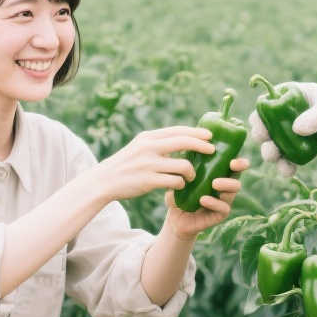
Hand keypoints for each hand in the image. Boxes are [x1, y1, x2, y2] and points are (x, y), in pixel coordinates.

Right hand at [96, 126, 214, 201]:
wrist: (104, 181)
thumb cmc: (126, 165)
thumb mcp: (139, 147)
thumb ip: (158, 143)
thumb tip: (184, 139)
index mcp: (148, 137)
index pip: (178, 131)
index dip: (196, 132)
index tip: (210, 136)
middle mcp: (149, 148)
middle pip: (184, 142)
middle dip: (202, 146)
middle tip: (212, 151)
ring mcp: (149, 164)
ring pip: (183, 165)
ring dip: (191, 172)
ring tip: (191, 176)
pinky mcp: (148, 181)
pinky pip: (175, 182)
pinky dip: (181, 184)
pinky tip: (180, 186)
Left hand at [164, 157, 249, 237]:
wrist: (175, 217)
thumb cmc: (179, 193)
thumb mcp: (179, 177)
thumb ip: (183, 165)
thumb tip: (183, 149)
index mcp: (218, 174)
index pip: (232, 163)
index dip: (238, 159)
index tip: (233, 155)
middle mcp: (225, 186)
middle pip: (238, 174)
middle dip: (238, 168)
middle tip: (231, 164)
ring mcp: (224, 201)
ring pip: (233, 190)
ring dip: (226, 184)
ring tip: (214, 183)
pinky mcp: (220, 215)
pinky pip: (223, 208)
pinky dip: (214, 203)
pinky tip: (203, 199)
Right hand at [248, 82, 316, 175]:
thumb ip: (316, 117)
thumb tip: (296, 130)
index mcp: (291, 97)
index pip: (267, 103)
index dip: (259, 115)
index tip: (261, 127)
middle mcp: (286, 115)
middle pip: (263, 126)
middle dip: (261, 137)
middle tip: (267, 144)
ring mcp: (291, 134)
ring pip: (272, 144)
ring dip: (270, 153)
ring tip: (276, 159)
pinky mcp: (299, 149)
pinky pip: (287, 159)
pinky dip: (285, 166)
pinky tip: (288, 171)